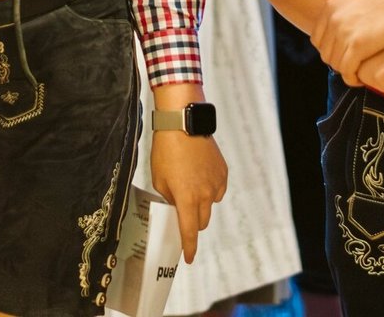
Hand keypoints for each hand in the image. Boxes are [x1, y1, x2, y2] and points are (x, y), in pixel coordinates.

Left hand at [150, 130, 227, 263]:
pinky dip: (210, 190)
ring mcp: (216, 183)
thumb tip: (176, 207)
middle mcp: (205, 194)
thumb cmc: (166, 151)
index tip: (189, 258)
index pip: (189, 232)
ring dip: (201, 205)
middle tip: (182, 212)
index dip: (189, 248)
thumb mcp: (160, 178)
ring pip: (211, 206)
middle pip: (201, 222)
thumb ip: (169, 198)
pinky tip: (200, 176)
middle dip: (192, 222)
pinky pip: (218, 190)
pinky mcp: (223, 173)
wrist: (183, 124)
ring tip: (189, 186)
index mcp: (186, 198)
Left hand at [311, 0, 383, 84]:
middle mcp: (332, 19)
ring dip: (346, 72)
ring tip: (359, 73)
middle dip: (338, 62)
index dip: (331, 51)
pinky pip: (346, 70)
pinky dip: (352, 78)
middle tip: (354, 67)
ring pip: (335, 64)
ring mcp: (343, 32)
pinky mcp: (358, 45)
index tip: (345, 56)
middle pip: (325, 53)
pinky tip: (362, 79)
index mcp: (330, 7)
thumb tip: (341, 26)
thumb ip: (344, 12)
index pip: (318, 40)